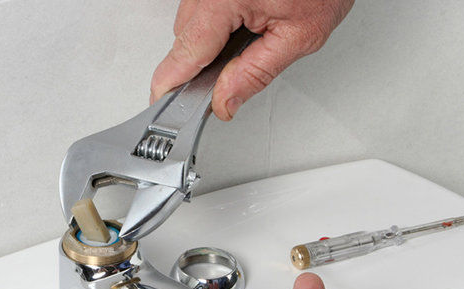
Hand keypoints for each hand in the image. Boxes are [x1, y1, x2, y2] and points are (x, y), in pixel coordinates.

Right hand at [151, 0, 353, 119]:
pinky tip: (245, 22)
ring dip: (210, 40)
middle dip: (202, 62)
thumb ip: (256, 73)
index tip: (163, 104)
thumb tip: (225, 100)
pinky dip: (217, 22)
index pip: (187, 52)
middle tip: (231, 75)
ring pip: (190, 23)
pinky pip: (201, 8)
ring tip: (251, 35)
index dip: (173, 83)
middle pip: (185, 39)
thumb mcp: (299, 35)